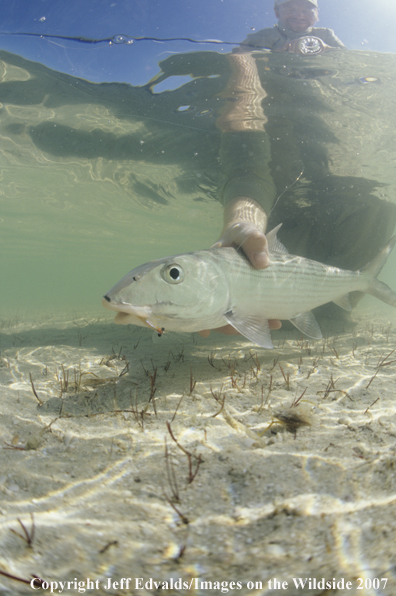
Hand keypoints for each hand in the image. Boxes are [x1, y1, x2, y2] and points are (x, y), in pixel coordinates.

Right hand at [199, 196, 281, 337]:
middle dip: (230, 327)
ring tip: (274, 323)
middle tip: (247, 328)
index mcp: (209, 275)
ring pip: (236, 316)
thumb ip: (254, 242)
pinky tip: (275, 321)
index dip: (200, 317)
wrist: (249, 235)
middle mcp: (218, 289)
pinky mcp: (246, 296)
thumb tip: (262, 263)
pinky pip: (251, 311)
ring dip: (250, 324)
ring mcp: (232, 295)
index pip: (200, 299)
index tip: (204, 330)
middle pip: (216, 314)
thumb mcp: (246, 233)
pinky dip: (262, 317)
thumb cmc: (241, 234)